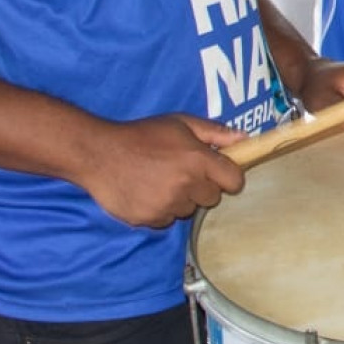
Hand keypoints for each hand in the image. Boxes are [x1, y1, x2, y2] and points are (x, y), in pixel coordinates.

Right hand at [79, 115, 246, 228]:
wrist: (98, 153)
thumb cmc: (142, 135)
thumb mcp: (181, 123)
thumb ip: (216, 133)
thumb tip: (245, 140)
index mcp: (198, 160)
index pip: (234, 181)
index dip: (228, 177)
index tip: (218, 173)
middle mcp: (186, 185)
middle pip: (212, 198)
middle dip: (202, 186)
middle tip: (180, 171)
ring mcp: (167, 205)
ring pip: (188, 210)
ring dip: (181, 199)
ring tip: (159, 180)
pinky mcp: (149, 219)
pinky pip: (166, 220)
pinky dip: (161, 209)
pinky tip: (146, 192)